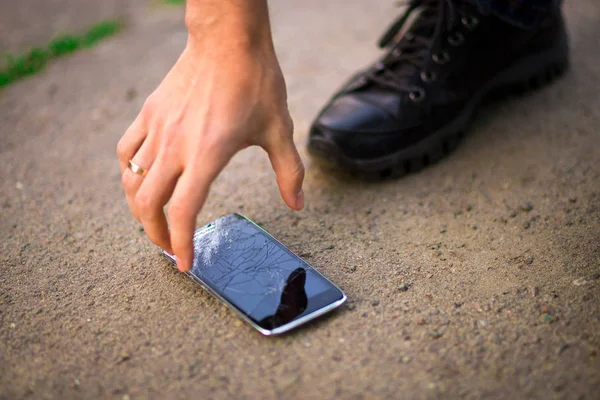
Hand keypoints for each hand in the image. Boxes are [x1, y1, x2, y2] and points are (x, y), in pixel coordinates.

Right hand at [117, 39, 304, 271]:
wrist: (228, 39)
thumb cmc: (255, 81)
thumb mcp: (279, 130)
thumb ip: (289, 172)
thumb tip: (298, 204)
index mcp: (208, 154)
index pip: (184, 212)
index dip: (181, 244)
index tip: (185, 264)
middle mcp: (176, 146)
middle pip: (149, 204)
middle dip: (156, 235)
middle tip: (169, 247)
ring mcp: (158, 129)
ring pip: (132, 181)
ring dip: (139, 209)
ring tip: (153, 221)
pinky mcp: (150, 114)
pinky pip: (127, 151)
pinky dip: (130, 173)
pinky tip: (141, 179)